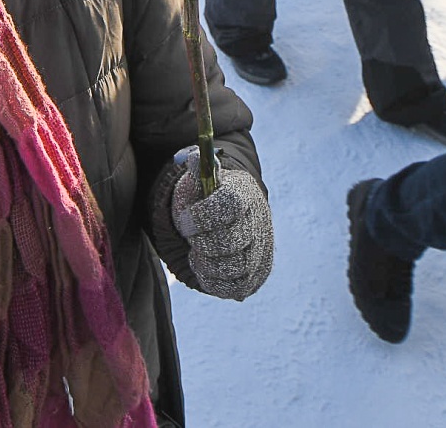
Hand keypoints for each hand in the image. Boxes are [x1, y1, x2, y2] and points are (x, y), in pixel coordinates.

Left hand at [154, 148, 271, 300]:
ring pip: (235, 267)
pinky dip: (214, 281)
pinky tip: (206, 268)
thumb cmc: (207, 199)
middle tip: (192, 239)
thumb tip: (194, 157)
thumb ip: (197, 171)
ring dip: (207, 264)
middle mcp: (258, 222)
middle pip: (231, 241)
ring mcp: (260, 251)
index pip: (230, 205)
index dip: (203, 217)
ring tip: (197, 254)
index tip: (184, 222)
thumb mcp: (199, 182)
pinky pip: (235, 287)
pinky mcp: (256, 275)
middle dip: (202, 243)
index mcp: (243, 194)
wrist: (227, 219)